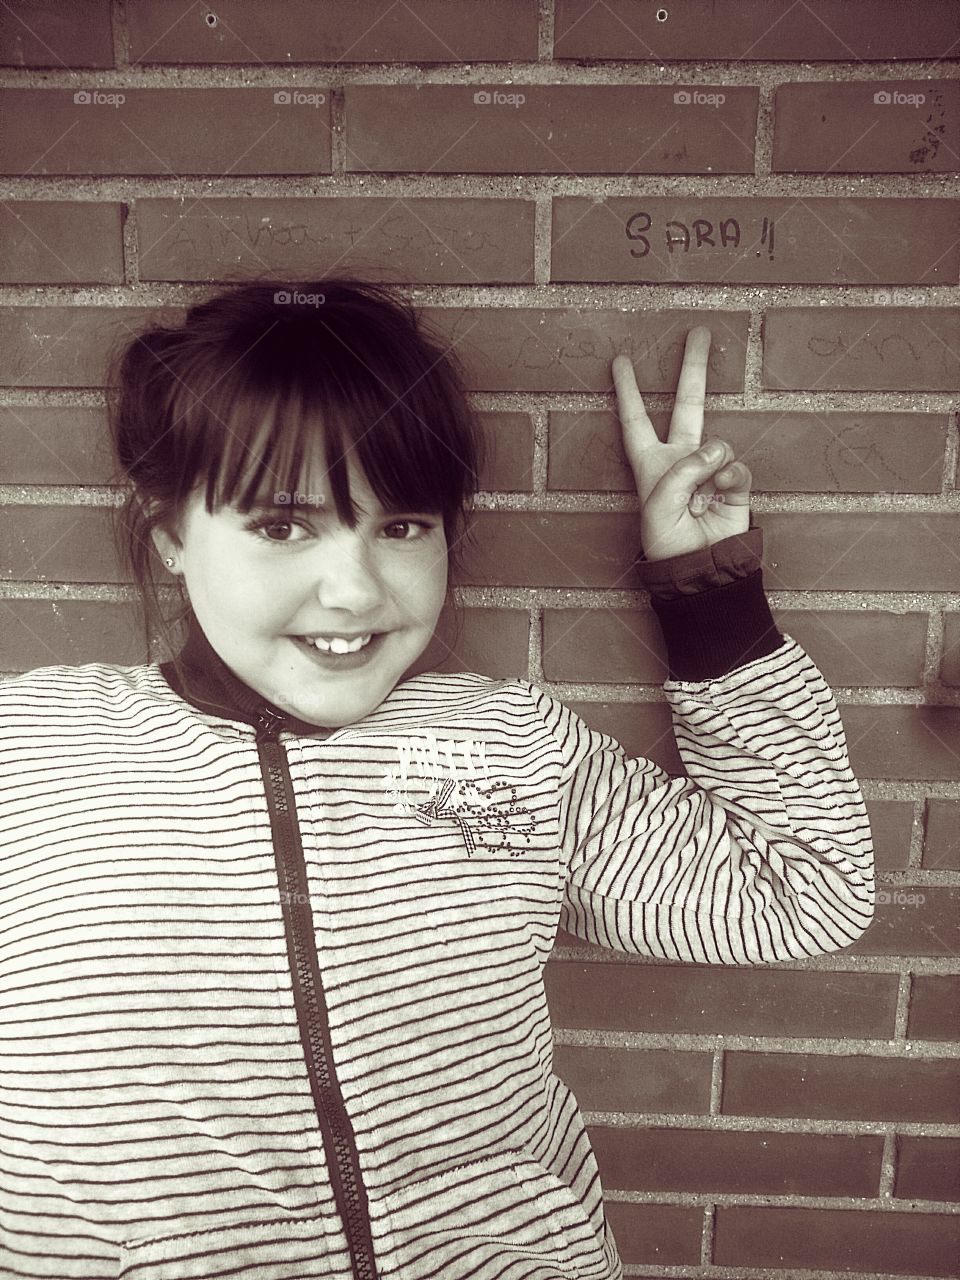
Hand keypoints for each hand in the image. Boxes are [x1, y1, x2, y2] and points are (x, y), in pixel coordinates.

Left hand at [612, 326, 751, 561]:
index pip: (635, 420)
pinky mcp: (735, 484)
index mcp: (650, 463)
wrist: (698, 570)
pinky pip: (737, 467)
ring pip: (718, 442)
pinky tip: (721, 496)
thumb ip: (684, 470)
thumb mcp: (659, 504)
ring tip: (699, 498)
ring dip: (710, 465)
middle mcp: (680, 459)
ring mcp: (709, 469)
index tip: (619, 360)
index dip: (627, 391)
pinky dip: (730, 479)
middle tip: (699, 331)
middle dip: (693, 368)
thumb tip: (718, 450)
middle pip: (688, 403)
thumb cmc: (666, 541)